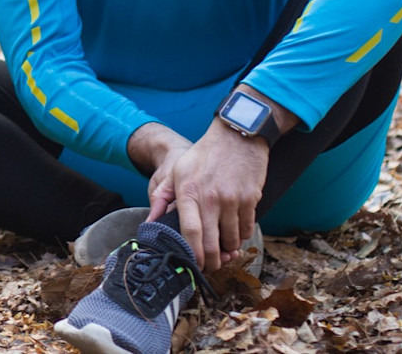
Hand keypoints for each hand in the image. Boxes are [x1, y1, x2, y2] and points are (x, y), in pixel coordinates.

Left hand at [147, 121, 268, 269]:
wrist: (237, 135)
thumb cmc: (204, 154)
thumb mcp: (177, 171)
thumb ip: (162, 198)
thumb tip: (150, 223)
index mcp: (189, 192)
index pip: (190, 232)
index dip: (193, 254)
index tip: (194, 264)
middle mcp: (211, 198)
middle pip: (211, 242)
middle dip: (212, 261)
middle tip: (211, 266)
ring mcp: (233, 200)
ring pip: (232, 239)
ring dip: (228, 250)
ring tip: (224, 250)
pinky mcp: (251, 199)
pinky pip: (247, 228)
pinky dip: (242, 237)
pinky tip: (236, 235)